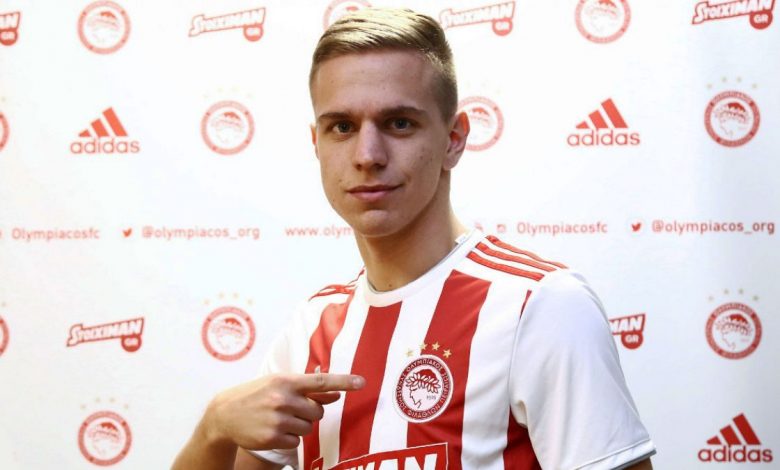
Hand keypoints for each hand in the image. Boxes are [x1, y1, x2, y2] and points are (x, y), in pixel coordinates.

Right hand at [204, 373, 364, 450]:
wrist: (224, 414)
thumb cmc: (256, 395)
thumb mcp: (278, 385)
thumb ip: (306, 389)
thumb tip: (335, 395)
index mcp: (286, 381)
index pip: (321, 381)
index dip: (344, 382)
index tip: (362, 382)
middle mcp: (283, 398)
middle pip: (318, 412)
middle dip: (310, 413)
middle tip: (291, 410)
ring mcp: (277, 419)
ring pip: (308, 428)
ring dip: (299, 426)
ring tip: (279, 419)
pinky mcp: (273, 437)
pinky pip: (297, 442)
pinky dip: (289, 438)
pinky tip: (274, 431)